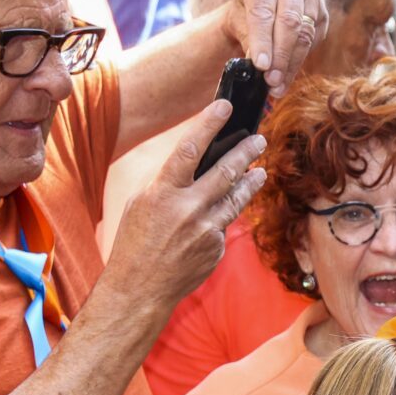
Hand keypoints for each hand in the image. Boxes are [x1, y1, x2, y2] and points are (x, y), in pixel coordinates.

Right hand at [105, 100, 267, 310]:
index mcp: (163, 192)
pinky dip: (225, 214)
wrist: (141, 288)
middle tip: (259, 137)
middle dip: (246, 151)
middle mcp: (188, 209)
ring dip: (250, 181)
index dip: (209, 123)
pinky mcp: (216, 248)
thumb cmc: (135, 242)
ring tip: (261, 170)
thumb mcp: (140, 203)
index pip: (191, 148)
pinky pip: (225, 224)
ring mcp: (206, 230)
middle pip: (225, 171)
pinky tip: (226, 210)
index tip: (225, 106)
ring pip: (236, 198)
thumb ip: (167, 181)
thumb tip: (193, 162)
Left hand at [224, 0, 328, 94]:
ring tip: (277, 85)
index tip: (260, 66)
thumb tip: (261, 67)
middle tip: (270, 81)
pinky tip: (287, 74)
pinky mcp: (322, 12)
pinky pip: (314, 40)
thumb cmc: (249, 8)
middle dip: (280, 56)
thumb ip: (248, 38)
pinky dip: (300, 60)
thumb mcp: (239, 18)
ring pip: (305, 34)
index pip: (263, 12)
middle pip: (289, 22)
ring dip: (291, 64)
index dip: (262, 41)